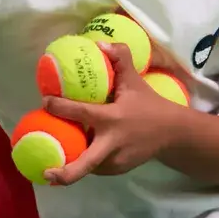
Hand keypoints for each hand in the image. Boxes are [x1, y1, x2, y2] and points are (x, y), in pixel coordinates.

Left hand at [40, 45, 191, 184]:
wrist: (173, 133)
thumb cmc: (150, 105)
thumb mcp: (136, 80)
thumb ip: (121, 58)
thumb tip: (101, 44)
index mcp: (113, 119)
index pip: (82, 113)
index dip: (61, 108)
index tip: (45, 102)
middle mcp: (112, 144)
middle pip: (85, 165)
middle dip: (65, 173)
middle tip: (45, 172)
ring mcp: (116, 161)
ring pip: (87, 166)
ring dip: (73, 161)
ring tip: (56, 156)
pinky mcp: (118, 170)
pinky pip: (96, 167)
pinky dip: (85, 161)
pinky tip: (76, 153)